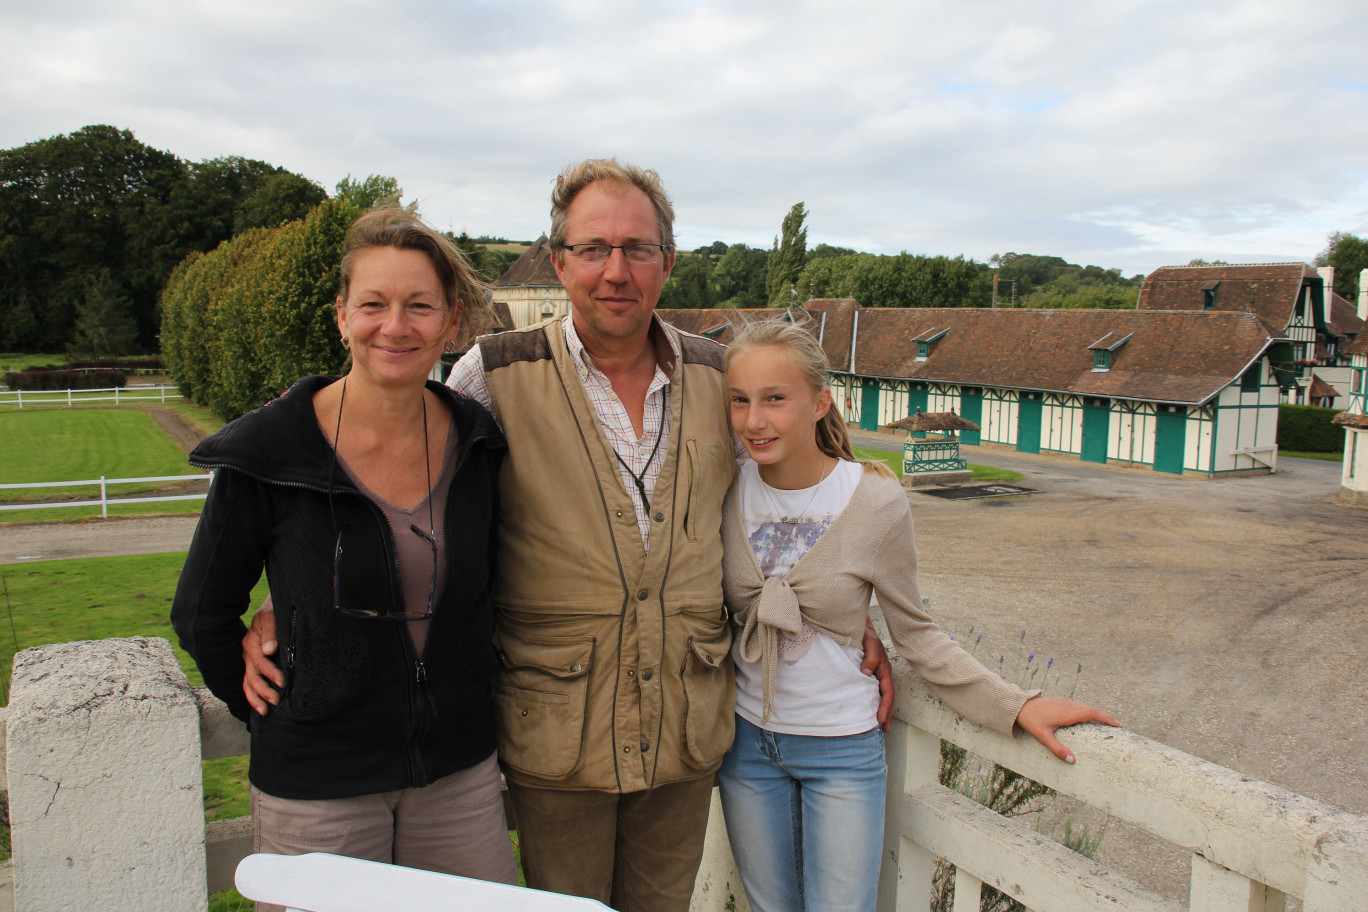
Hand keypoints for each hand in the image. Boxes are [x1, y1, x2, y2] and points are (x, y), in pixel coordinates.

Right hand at [242, 597, 283, 715]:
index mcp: (250, 643)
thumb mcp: (272, 618)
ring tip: (266, 710)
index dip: (271, 674)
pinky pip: (248, 683)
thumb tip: (269, 650)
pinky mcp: (251, 665)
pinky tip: (260, 706)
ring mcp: (248, 661)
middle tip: (276, 700)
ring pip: (247, 683)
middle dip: (264, 691)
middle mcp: (247, 654)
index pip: (260, 663)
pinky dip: (252, 696)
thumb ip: (271, 633)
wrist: (270, 610)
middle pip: (252, 677)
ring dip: (256, 698)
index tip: (283, 682)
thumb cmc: (274, 613)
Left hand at [861, 623, 894, 731]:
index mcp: (883, 668)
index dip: (884, 706)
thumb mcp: (868, 643)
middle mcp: (881, 672)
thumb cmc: (865, 633)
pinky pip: (873, 688)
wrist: (858, 624)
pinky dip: (873, 699)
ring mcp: (876, 673)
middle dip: (886, 713)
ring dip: (881, 708)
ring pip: (880, 694)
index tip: (880, 719)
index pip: (887, 692)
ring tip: (880, 724)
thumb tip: (866, 674)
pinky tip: (869, 706)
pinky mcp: (868, 671)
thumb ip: (869, 658)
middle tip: (885, 729)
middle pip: (886, 696)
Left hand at [1015, 696, 1119, 763]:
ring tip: (1105, 724)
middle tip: (1116, 727)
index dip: (1106, 718)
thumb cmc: (1031, 722)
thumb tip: (1072, 761)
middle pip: (1092, 710)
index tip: (1118, 725)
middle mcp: (1068, 705)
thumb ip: (1057, 749)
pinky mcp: (1061, 701)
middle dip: (1105, 717)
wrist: (1019, 706)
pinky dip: (1087, 711)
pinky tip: (1087, 719)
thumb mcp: (1043, 737)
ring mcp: (1065, 702)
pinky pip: (1078, 705)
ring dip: (1096, 714)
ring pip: (1085, 707)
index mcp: (1067, 713)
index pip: (1092, 713)